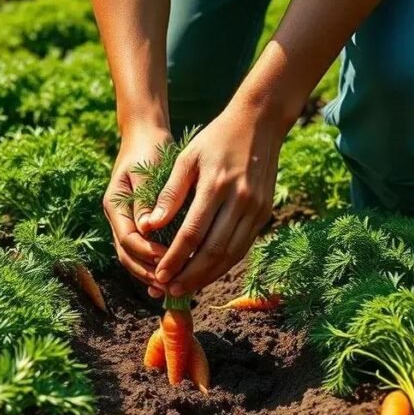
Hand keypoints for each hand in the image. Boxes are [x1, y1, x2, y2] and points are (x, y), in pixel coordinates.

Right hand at [103, 124, 172, 290]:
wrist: (145, 135)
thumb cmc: (148, 149)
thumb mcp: (146, 171)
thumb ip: (145, 200)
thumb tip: (146, 228)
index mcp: (115, 205)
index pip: (128, 240)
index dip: (147, 254)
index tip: (168, 259)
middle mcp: (117, 217)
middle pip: (127, 256)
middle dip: (147, 272)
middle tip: (170, 284)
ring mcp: (125, 222)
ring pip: (133, 257)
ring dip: (150, 274)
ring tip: (171, 287)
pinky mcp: (138, 223)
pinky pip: (143, 250)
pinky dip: (155, 264)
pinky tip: (171, 274)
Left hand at [141, 103, 283, 297]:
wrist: (260, 123)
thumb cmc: (215, 138)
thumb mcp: (186, 158)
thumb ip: (169, 194)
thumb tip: (149, 227)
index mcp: (216, 186)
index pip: (192, 234)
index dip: (175, 258)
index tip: (159, 275)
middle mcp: (240, 201)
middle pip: (213, 251)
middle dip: (190, 275)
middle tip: (170, 291)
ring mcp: (257, 209)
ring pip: (231, 254)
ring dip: (208, 276)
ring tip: (186, 288)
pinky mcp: (265, 214)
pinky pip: (243, 247)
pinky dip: (224, 264)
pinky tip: (207, 273)